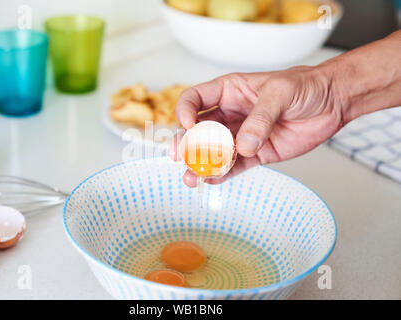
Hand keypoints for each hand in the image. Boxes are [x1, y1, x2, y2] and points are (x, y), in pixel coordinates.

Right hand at [170, 66, 344, 186]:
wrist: (332, 103)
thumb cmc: (306, 86)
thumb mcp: (281, 92)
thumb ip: (261, 117)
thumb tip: (243, 144)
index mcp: (229, 91)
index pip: (196, 99)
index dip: (186, 111)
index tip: (189, 125)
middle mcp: (230, 114)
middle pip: (199, 130)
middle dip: (187, 144)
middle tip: (180, 156)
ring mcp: (241, 136)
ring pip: (213, 152)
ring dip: (200, 165)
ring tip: (192, 178)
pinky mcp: (255, 154)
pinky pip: (234, 166)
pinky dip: (222, 174)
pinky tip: (211, 181)